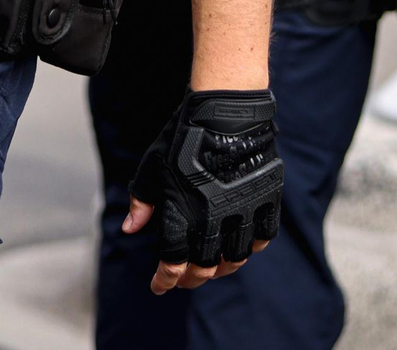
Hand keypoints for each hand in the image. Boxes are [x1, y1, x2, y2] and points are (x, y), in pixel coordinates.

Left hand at [124, 90, 283, 293]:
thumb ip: (142, 201)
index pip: (173, 262)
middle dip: (192, 278)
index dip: (165, 280)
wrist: (225, 109)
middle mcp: (213, 217)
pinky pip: (264, 236)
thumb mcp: (154, 166)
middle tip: (185, 279)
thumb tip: (130, 229)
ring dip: (223, 267)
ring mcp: (243, 208)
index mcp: (182, 212)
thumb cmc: (184, 136)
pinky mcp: (265, 197)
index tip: (159, 286)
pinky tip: (243, 245)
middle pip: (205, 266)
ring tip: (215, 265)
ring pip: (236, 256)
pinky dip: (253, 246)